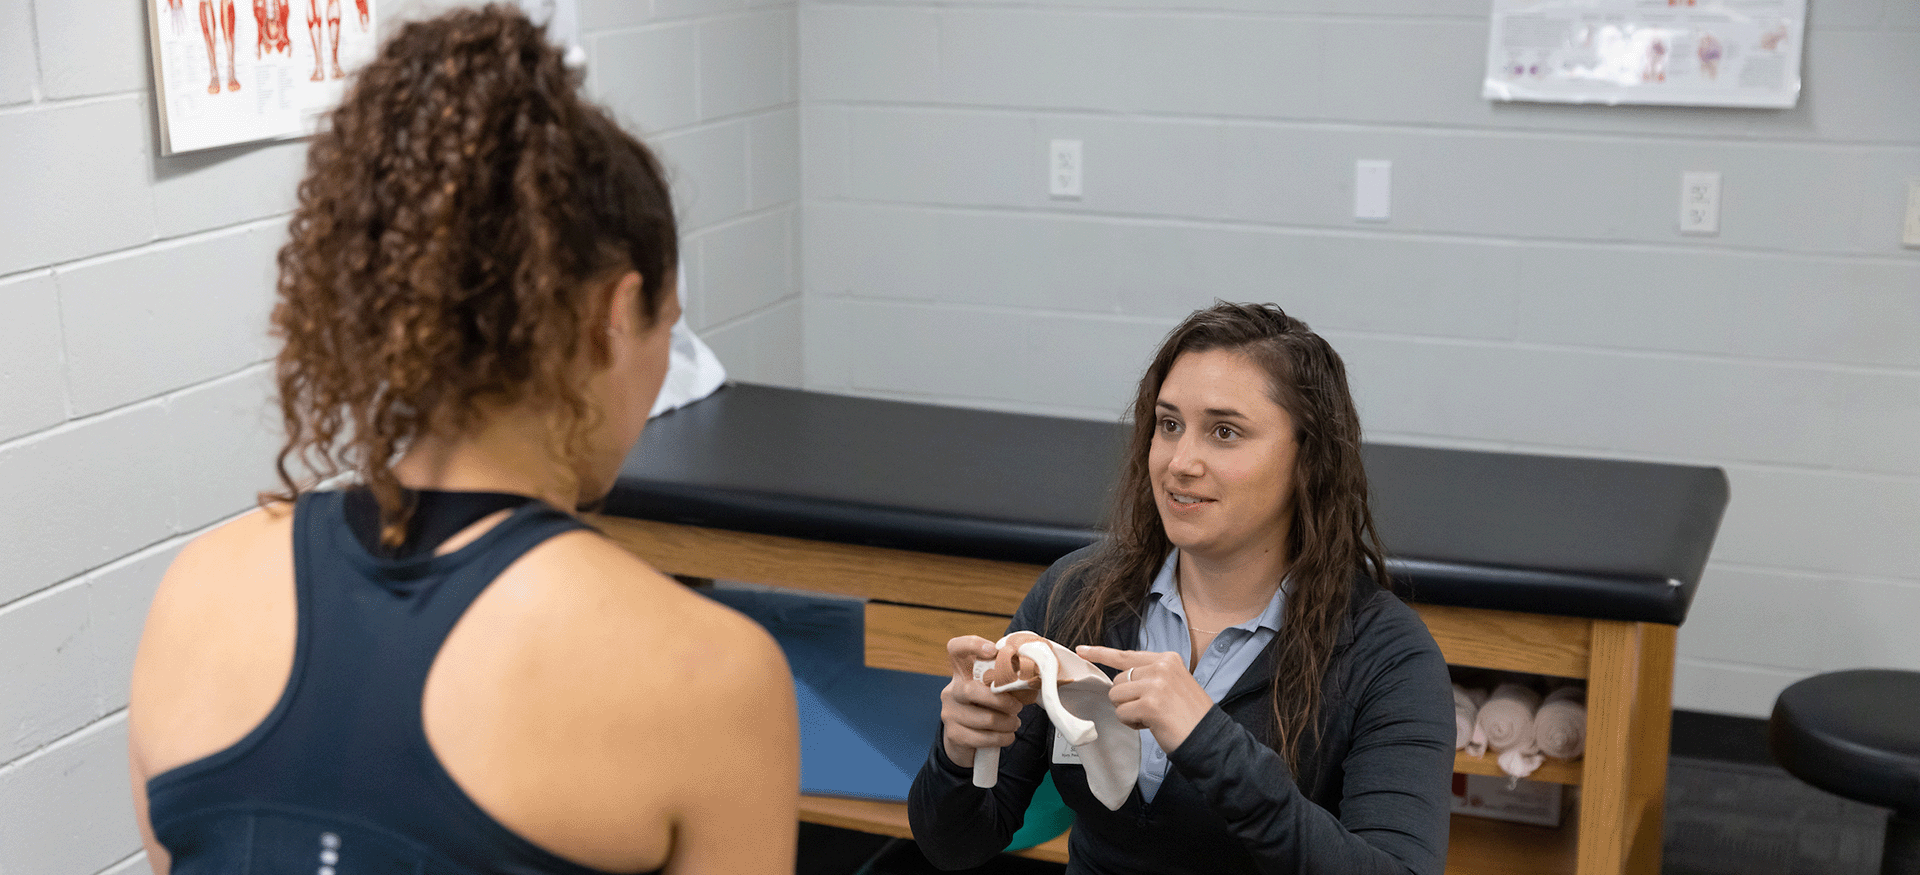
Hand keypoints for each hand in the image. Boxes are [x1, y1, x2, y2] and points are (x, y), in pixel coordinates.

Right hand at [938, 636, 1027, 766]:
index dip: (972, 645)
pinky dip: (1003, 738)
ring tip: (1013, 723)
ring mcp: (950, 713)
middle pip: (972, 690)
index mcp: (962, 673)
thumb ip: (1005, 680)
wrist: (964, 741)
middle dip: (1002, 701)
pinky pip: (984, 738)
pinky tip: (1006, 735)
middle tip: (1017, 707)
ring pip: (985, 718)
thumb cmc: (984, 709)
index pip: (956, 649)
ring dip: (1007, 723)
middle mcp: (952, 691)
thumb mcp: (992, 691)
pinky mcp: (954, 735)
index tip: (992, 651)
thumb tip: (1031, 675)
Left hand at [1076, 645, 1213, 752]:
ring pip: (1116, 697)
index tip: (1082, 650)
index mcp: (1167, 659)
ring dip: (1129, 712)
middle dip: (1127, 699)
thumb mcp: (1174, 684)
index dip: (1101, 653)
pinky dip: (1133, 723)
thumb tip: (1118, 681)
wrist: (1209, 737)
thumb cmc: (1189, 716)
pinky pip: (1122, 713)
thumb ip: (1149, 676)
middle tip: (1152, 710)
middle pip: (1118, 680)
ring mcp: (1156, 684)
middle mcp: (1161, 667)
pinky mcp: (1150, 704)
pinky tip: (1153, 725)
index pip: (1126, 655)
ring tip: (1154, 717)